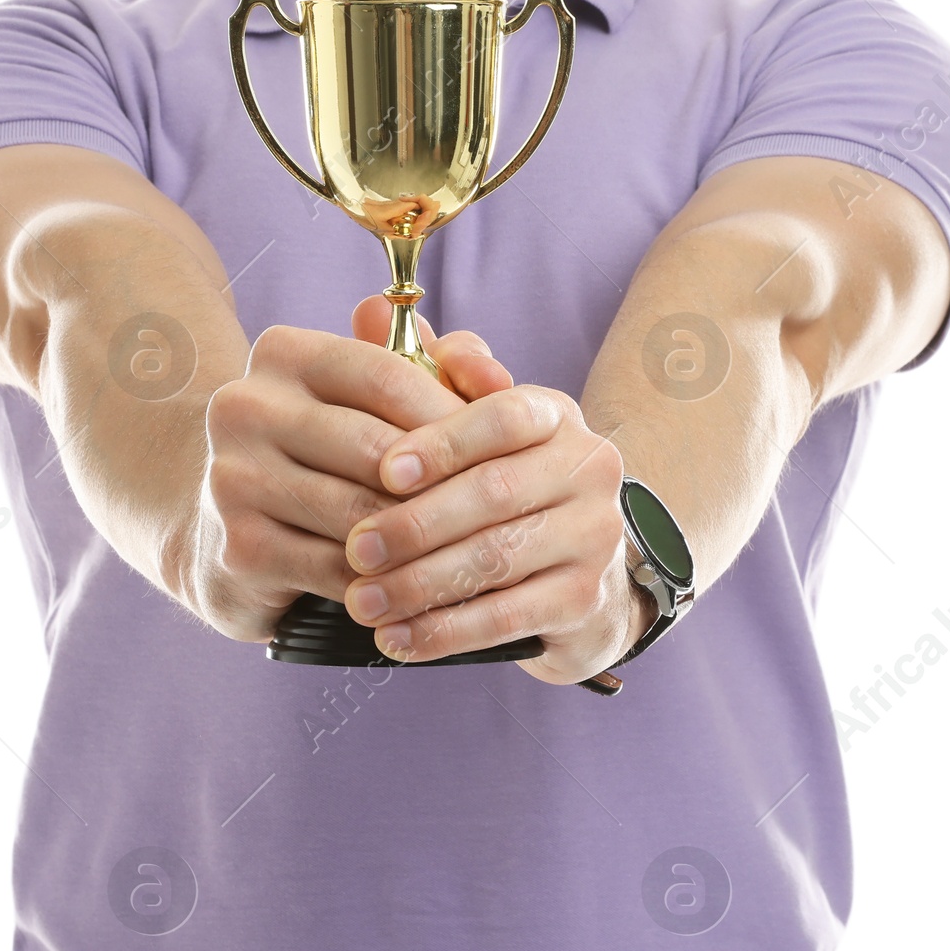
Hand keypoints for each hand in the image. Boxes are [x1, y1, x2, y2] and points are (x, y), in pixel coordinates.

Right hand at [189, 311, 516, 643]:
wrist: (217, 525)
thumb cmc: (323, 452)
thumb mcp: (370, 398)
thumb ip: (440, 369)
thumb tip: (500, 379)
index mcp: (283, 353)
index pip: (389, 375)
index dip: (453, 414)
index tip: (501, 450)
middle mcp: (246, 405)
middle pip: (377, 447)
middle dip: (444, 484)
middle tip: (497, 513)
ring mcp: (233, 477)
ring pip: (361, 513)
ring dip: (422, 540)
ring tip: (472, 552)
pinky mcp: (238, 546)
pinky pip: (337, 568)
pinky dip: (388, 583)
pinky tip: (425, 588)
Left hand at [341, 304, 642, 685]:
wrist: (581, 569)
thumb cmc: (500, 482)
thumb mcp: (469, 421)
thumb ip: (422, 367)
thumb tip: (369, 309)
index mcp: (554, 414)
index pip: (504, 414)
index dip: (445, 441)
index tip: (385, 468)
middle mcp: (588, 467)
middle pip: (495, 494)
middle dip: (416, 524)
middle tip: (354, 548)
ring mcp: (595, 536)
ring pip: (498, 558)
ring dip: (421, 584)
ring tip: (362, 601)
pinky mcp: (587, 600)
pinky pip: (508, 617)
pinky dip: (446, 630)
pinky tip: (397, 640)